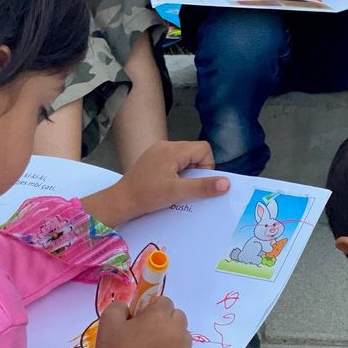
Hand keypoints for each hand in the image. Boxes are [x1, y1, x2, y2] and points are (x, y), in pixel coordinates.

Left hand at [82, 141, 229, 227]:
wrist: (120, 201)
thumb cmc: (147, 196)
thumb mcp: (177, 192)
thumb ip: (202, 187)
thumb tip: (226, 183)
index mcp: (173, 150)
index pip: (203, 149)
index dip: (207, 166)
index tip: (198, 182)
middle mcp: (165, 145)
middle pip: (194, 151)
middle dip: (197, 170)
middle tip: (187, 187)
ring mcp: (157, 151)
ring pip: (184, 157)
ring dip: (186, 173)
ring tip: (177, 188)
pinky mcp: (152, 159)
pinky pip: (173, 161)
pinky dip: (176, 173)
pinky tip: (168, 186)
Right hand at [92, 297, 191, 347]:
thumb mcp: (108, 321)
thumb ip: (121, 306)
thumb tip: (130, 308)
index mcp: (159, 316)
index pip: (164, 301)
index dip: (151, 308)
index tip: (140, 319)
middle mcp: (176, 331)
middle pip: (177, 316)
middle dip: (164, 320)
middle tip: (147, 333)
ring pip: (183, 335)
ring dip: (171, 336)